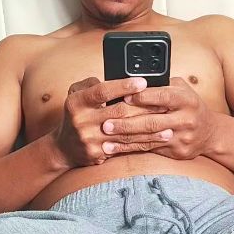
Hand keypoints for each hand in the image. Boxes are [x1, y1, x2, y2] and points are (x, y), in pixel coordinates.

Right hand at [52, 76, 171, 167]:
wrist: (64, 148)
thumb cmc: (76, 115)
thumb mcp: (75, 94)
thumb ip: (92, 83)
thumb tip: (113, 78)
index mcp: (76, 102)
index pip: (102, 91)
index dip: (123, 86)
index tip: (142, 82)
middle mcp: (82, 122)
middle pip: (118, 113)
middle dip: (144, 108)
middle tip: (164, 104)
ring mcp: (90, 140)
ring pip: (125, 133)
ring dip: (149, 130)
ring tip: (168, 125)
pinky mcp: (98, 154)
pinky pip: (125, 148)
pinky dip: (143, 143)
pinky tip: (158, 140)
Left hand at [101, 77, 212, 158]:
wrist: (209, 133)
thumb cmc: (188, 106)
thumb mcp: (181, 90)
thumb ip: (161, 85)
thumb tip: (133, 82)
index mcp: (187, 100)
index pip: (163, 97)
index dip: (143, 97)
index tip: (124, 97)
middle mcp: (186, 119)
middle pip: (152, 121)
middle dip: (127, 123)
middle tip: (106, 122)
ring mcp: (181, 138)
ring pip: (149, 138)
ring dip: (125, 139)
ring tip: (105, 138)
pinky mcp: (176, 152)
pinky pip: (149, 150)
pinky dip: (130, 149)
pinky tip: (114, 149)